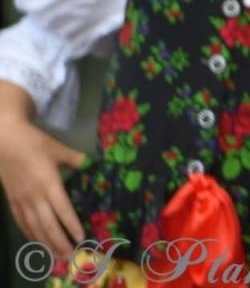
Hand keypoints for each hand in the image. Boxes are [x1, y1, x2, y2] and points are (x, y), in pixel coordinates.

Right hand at [0, 121, 85, 260]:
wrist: (5, 141)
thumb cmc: (35, 144)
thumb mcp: (59, 149)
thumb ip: (77, 160)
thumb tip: (94, 164)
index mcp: (49, 183)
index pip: (62, 209)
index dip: (71, 224)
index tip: (80, 236)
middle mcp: (35, 195)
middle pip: (48, 224)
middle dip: (59, 241)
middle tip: (70, 255)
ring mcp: (22, 200)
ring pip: (34, 227)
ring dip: (45, 242)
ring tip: (56, 255)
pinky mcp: (12, 201)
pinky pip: (21, 221)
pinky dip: (29, 233)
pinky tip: (36, 241)